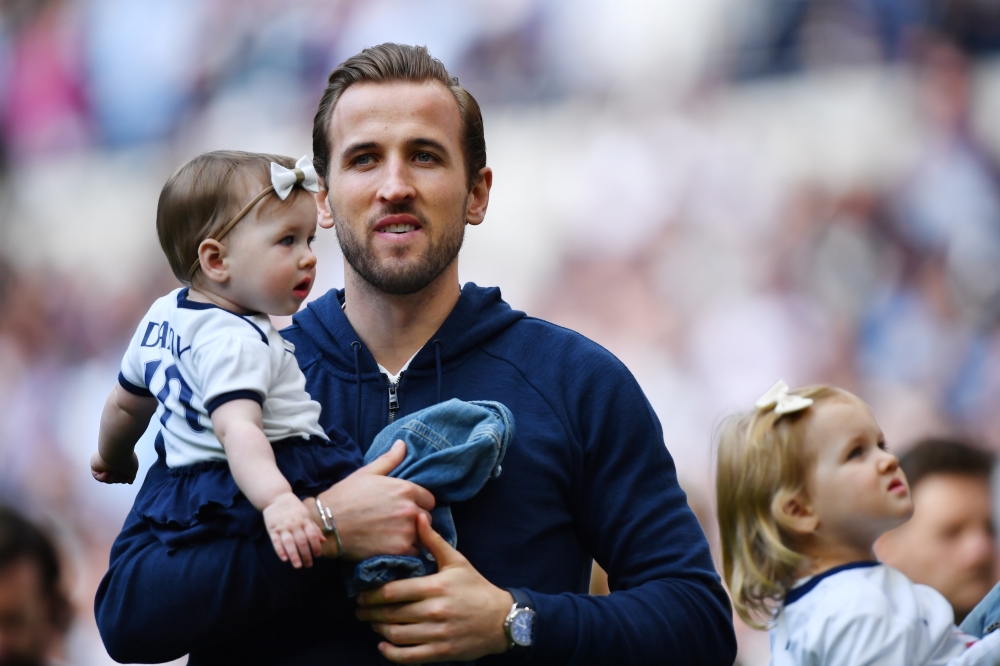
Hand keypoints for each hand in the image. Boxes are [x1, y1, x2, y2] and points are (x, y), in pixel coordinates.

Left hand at [90, 450, 138, 483]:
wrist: (117, 452)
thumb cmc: (127, 459)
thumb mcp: (133, 469)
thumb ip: (131, 476)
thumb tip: (130, 481)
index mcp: (120, 462)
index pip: (120, 475)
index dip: (123, 479)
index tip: (127, 478)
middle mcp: (112, 463)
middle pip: (113, 479)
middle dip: (118, 478)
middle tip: (121, 474)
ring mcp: (103, 464)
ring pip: (106, 479)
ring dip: (112, 478)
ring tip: (114, 471)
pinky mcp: (95, 465)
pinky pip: (98, 477)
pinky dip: (103, 477)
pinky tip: (107, 472)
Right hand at [263, 492, 324, 568]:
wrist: (276, 497)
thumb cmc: (294, 508)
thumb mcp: (306, 515)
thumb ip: (314, 528)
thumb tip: (323, 541)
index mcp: (304, 520)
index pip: (312, 534)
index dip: (316, 546)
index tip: (318, 555)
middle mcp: (295, 524)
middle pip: (302, 541)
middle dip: (306, 554)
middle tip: (309, 565)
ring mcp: (283, 527)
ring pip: (289, 543)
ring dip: (294, 555)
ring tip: (298, 566)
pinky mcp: (272, 529)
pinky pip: (276, 541)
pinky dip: (280, 551)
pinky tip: (284, 559)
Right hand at [314, 440, 435, 560]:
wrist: (326, 524)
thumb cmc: (345, 496)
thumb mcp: (367, 473)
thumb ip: (389, 459)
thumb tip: (402, 444)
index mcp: (405, 489)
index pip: (429, 499)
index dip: (418, 504)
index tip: (404, 508)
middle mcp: (410, 509)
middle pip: (427, 518)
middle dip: (416, 521)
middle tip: (397, 524)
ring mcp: (406, 531)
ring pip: (422, 536)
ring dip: (413, 537)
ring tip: (394, 537)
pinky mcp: (399, 550)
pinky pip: (415, 553)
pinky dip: (406, 552)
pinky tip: (392, 548)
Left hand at [355, 513, 512, 663]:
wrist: (502, 619)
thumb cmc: (476, 587)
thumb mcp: (456, 561)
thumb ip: (433, 541)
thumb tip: (418, 516)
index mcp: (435, 587)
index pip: (393, 592)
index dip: (371, 595)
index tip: (360, 594)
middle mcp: (435, 611)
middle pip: (391, 613)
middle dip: (369, 612)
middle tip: (359, 610)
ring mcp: (438, 634)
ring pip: (397, 634)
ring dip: (378, 630)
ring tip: (372, 623)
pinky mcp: (442, 652)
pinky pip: (409, 656)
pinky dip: (391, 654)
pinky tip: (383, 646)